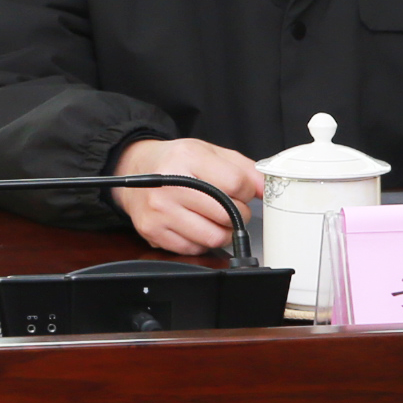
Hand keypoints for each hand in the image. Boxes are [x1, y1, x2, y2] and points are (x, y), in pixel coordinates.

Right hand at [109, 136, 263, 255]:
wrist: (134, 168)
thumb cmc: (176, 161)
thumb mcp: (210, 153)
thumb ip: (244, 169)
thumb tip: (267, 190)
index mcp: (186, 157)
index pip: (237, 184)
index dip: (247, 190)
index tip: (240, 189)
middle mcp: (170, 184)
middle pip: (228, 213)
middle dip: (237, 212)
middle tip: (228, 204)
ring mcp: (159, 210)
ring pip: (214, 237)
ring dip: (222, 231)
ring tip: (213, 217)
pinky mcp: (152, 230)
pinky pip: (194, 249)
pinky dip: (201, 241)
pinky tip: (195, 224)